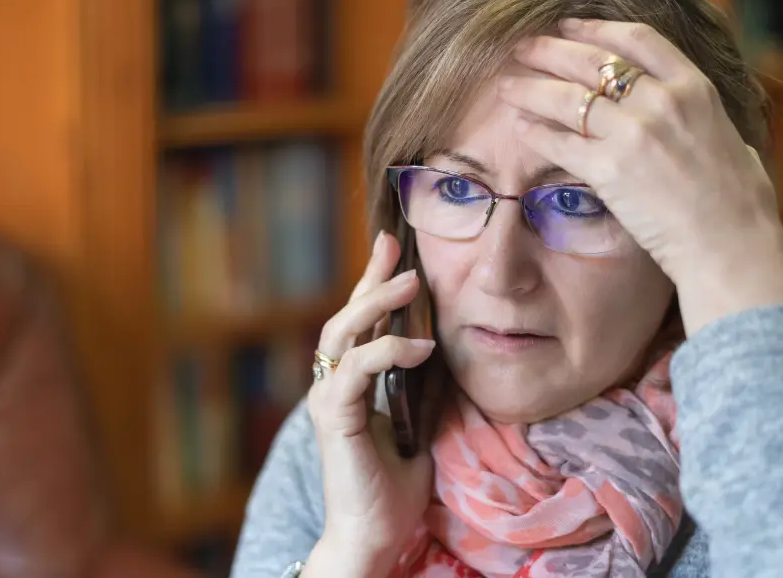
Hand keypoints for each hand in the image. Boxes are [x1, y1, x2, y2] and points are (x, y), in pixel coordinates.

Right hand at [304, 231, 434, 577]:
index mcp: (353, 386)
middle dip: (370, 278)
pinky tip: (421, 347)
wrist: (373, 536)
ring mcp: (330, 400)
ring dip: (376, 302)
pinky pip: (358, 370)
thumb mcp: (421, 425)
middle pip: (346, 317)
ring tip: (411, 281)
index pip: (363, 325)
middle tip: (394, 245)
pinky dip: (387, 351)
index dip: (376, 286)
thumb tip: (452, 349)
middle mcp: (335, 386)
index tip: (396, 250)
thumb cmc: (395, 489)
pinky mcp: (335, 418)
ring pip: (342, 333)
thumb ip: (425, 388)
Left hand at [500, 18, 782, 334]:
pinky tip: (520, 128)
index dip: (596, 28)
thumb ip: (705, 119)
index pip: (636, 39)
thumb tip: (700, 117)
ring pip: (566, 98)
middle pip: (591, 62)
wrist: (731, 244)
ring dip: (531, 89)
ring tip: (507, 86)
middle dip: (551, 51)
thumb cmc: (742, 203)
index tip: (569, 25)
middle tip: (523, 48)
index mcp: (693, 88)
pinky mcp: (609, 170)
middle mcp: (661, 101)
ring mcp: (633, 134)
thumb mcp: (733, 138)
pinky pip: (560, 143)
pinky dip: (536, 133)